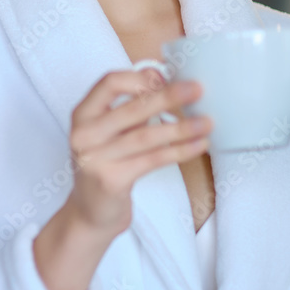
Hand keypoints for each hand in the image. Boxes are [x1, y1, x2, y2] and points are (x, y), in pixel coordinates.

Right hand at [65, 67, 211, 237]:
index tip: (166, 77)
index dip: (139, 78)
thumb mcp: (109, 132)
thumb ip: (130, 109)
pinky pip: (152, 160)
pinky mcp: (111, 180)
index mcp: (83, 114)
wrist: (90, 212)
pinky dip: (179, 151)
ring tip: (207, 122)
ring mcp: (94, 158)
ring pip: (145, 136)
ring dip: (180, 128)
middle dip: (168, 97)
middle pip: (131, 108)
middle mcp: (83, 134)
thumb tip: (163, 80)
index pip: (109, 83)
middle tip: (197, 90)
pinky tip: (198, 145)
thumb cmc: (105, 165)